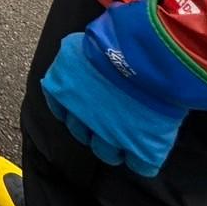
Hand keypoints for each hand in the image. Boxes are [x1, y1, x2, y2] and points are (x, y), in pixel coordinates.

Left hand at [40, 0, 206, 176]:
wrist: (144, 57)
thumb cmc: (111, 40)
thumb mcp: (80, 45)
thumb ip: (74, 59)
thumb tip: (78, 60)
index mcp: (62, 90)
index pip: (59, 109)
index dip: (71, 109)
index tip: (81, 105)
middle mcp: (81, 116)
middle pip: (82, 134)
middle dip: (93, 128)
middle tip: (108, 119)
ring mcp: (110, 135)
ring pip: (107, 153)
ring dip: (115, 146)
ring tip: (127, 136)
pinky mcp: (141, 146)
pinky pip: (140, 165)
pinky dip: (143, 159)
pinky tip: (147, 150)